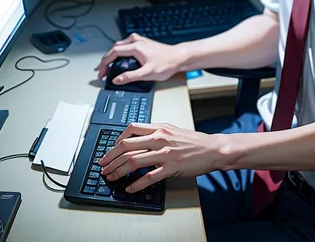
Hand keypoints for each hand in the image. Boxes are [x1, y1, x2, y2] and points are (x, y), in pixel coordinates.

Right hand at [94, 34, 186, 83]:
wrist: (178, 57)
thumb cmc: (166, 63)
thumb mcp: (147, 74)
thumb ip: (130, 77)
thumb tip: (117, 80)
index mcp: (136, 47)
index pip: (114, 52)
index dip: (105, 62)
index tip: (100, 71)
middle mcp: (136, 41)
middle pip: (115, 48)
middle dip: (106, 60)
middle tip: (102, 71)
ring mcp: (139, 40)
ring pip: (119, 46)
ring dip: (112, 56)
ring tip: (108, 67)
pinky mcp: (142, 42)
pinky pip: (125, 46)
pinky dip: (119, 53)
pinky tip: (119, 60)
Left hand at [99, 122, 220, 191]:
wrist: (212, 149)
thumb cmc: (192, 141)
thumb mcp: (171, 130)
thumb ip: (154, 133)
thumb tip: (136, 140)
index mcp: (159, 128)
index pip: (131, 129)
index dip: (116, 140)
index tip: (111, 150)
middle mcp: (159, 138)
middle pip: (127, 146)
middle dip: (111, 157)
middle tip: (103, 166)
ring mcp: (165, 153)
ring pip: (134, 161)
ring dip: (119, 171)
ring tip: (112, 177)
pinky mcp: (171, 167)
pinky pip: (149, 177)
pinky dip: (136, 183)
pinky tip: (130, 187)